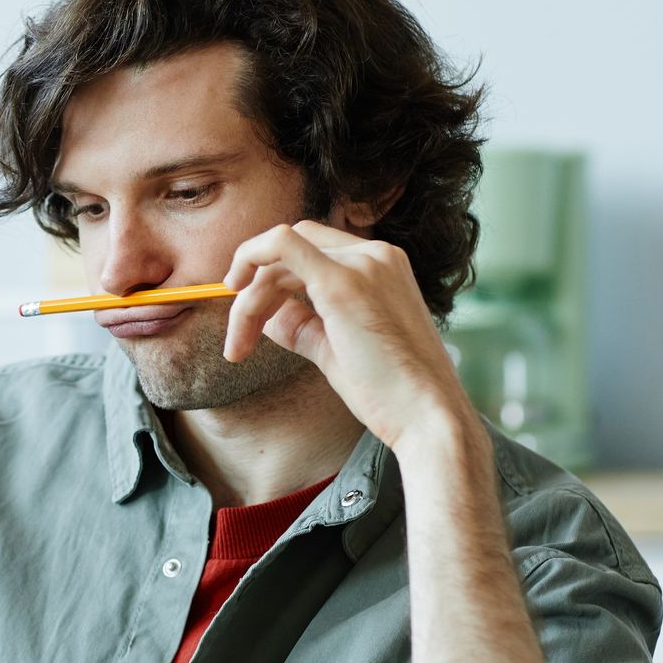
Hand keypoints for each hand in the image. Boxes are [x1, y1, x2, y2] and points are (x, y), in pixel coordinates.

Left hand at [221, 219, 479, 454]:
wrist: (427, 416)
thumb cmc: (389, 392)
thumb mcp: (336, 349)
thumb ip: (303, 326)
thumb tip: (265, 316)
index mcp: (381, 267)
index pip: (311, 253)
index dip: (273, 281)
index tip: (253, 319)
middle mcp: (375, 255)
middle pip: (289, 253)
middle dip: (254, 292)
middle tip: (238, 342)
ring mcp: (361, 264)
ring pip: (278, 256)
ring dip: (249, 300)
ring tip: (238, 347)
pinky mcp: (343, 283)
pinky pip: (281, 245)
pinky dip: (250, 257)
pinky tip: (235, 292)